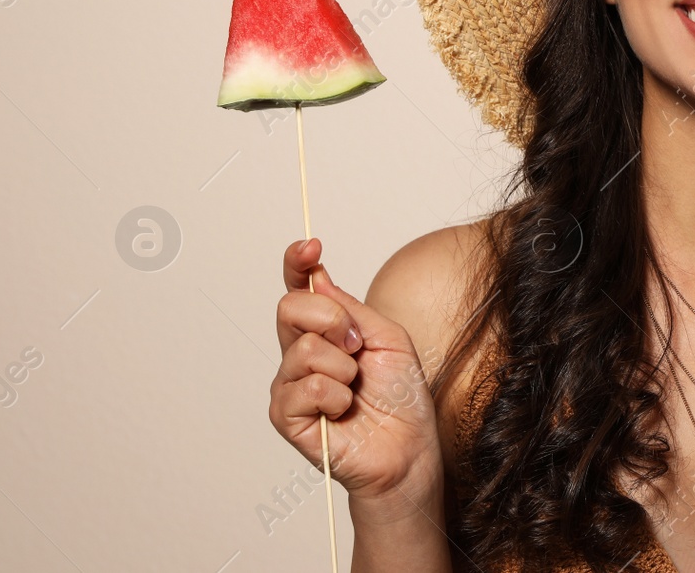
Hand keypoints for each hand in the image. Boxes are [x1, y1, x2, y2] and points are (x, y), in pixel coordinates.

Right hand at [268, 238, 442, 502]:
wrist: (408, 447)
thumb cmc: (401, 396)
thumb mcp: (388, 337)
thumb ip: (351, 309)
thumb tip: (320, 277)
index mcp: (327, 331)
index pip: (300, 288)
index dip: (297, 263)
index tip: (310, 246)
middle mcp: (302, 353)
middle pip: (290, 307)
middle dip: (332, 319)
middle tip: (357, 346)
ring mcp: (291, 384)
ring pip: (302, 348)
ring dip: (343, 367)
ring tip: (355, 388)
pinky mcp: (287, 416)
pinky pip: (306, 386)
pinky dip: (335, 395)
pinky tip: (344, 410)